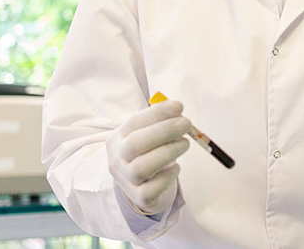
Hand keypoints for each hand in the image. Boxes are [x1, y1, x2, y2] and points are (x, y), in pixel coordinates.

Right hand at [107, 100, 190, 214]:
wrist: (140, 184)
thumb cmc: (147, 152)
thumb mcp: (146, 134)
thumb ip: (159, 124)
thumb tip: (178, 114)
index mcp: (118, 138)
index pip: (134, 122)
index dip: (157, 113)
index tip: (178, 106)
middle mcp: (117, 159)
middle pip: (136, 144)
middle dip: (164, 131)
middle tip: (186, 124)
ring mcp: (126, 180)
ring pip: (142, 168)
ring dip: (168, 152)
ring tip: (185, 144)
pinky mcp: (139, 197)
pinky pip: (152, 189)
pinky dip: (167, 177)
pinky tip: (176, 168)